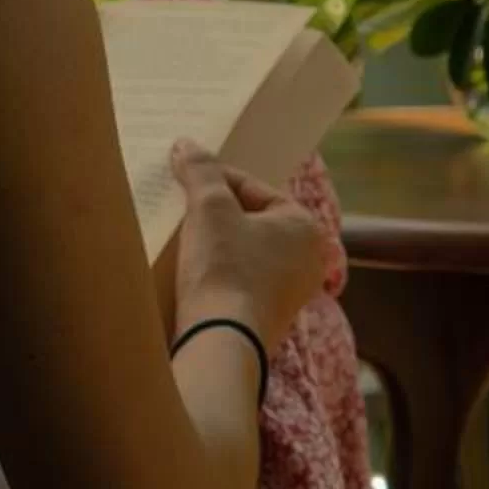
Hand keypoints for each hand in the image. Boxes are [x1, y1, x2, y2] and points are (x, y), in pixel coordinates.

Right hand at [168, 140, 330, 352]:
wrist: (221, 344)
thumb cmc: (224, 269)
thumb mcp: (209, 208)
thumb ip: (200, 171)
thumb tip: (186, 144)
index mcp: (305, 226)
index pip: (252, 188)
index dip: (213, 180)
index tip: (182, 178)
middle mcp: (307, 260)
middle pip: (249, 220)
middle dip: (215, 213)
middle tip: (181, 208)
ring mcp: (290, 294)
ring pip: (244, 252)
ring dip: (215, 244)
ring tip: (182, 240)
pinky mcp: (268, 319)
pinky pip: (241, 282)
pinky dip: (219, 274)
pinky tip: (193, 275)